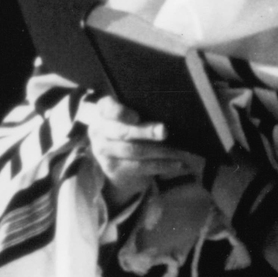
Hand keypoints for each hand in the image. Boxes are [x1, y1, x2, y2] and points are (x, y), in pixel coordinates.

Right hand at [83, 93, 204, 208]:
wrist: (119, 163)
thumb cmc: (130, 132)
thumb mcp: (131, 120)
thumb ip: (142, 115)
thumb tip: (165, 121)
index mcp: (102, 112)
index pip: (107, 108)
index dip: (120, 112)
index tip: (136, 117)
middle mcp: (98, 131)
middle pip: (123, 131)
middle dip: (146, 131)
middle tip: (164, 131)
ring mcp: (103, 151)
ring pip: (134, 150)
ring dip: (159, 150)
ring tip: (178, 151)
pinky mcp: (114, 169)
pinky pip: (140, 166)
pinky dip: (161, 165)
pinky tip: (177, 163)